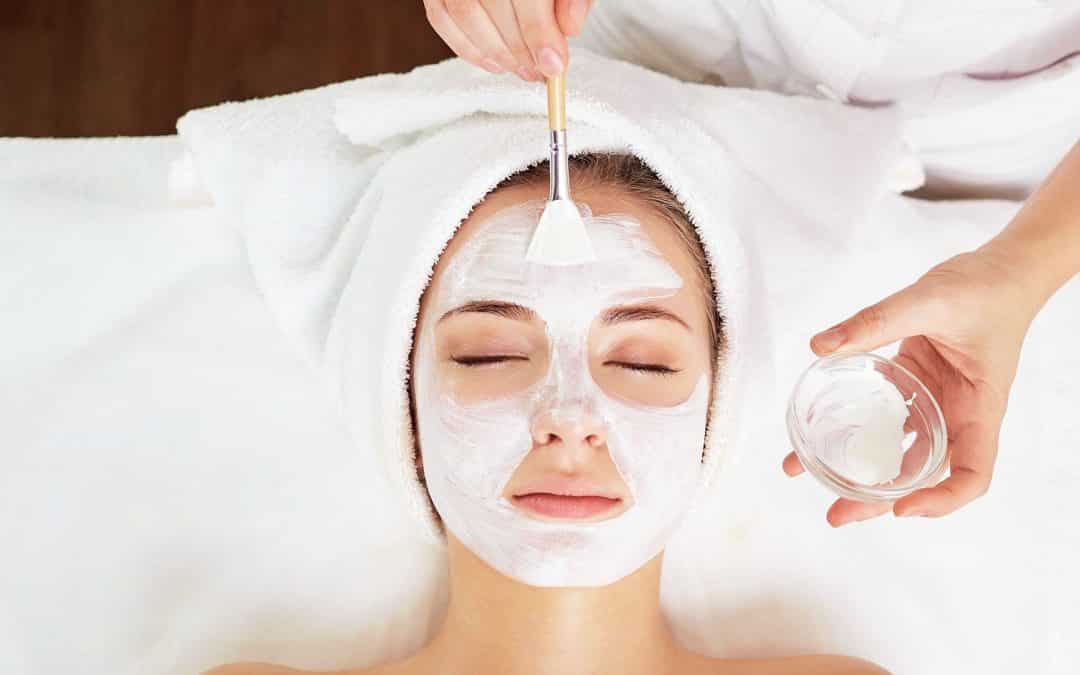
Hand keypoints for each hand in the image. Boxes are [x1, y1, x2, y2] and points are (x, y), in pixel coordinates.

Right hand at [423, 0, 592, 80]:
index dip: (538, 32)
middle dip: (519, 48)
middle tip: (539, 71)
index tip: (553, 64)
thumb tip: (570, 27)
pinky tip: (493, 62)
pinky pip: (441, 17)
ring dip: (495, 51)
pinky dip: (467, 47)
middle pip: (491, 2)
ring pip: (464, 12)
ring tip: (521, 69)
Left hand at [784, 246, 1046, 525]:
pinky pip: (884, 415)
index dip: (942, 499)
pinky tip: (820, 430)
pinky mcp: (914, 383)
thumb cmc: (986, 289)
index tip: (902, 508)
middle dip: (879, 499)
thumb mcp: (928, 301)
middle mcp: (957, 413)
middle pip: (923, 473)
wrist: (1000, 269)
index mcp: (978, 407)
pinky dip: (855, 426)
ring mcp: (934, 401)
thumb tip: (822, 346)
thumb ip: (874, 322)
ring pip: (898, 449)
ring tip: (811, 474)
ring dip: (859, 467)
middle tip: (836, 515)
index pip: (973, 472)